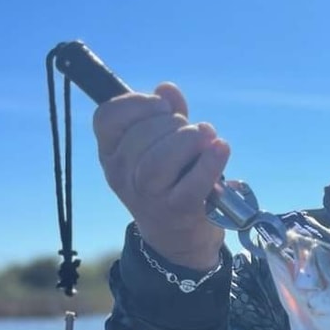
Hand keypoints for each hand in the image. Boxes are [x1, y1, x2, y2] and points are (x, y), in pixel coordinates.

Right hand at [93, 82, 229, 269]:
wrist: (180, 239)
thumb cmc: (172, 183)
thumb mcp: (162, 148)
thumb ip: (165, 117)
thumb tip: (168, 89)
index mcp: (111, 154)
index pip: (107, 117)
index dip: (136, 102)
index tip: (163, 106)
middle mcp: (122, 176)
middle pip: (141, 135)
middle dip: (172, 123)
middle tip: (193, 129)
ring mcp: (149, 196)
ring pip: (160, 159)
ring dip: (189, 140)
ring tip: (206, 137)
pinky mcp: (179, 211)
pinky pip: (193, 182)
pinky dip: (211, 161)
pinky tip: (221, 148)